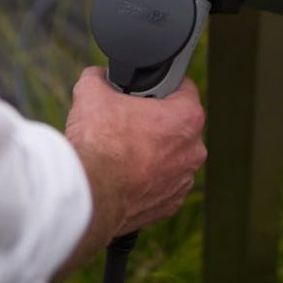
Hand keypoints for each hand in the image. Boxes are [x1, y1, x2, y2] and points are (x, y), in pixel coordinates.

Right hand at [62, 67, 205, 264]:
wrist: (88, 194)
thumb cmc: (98, 143)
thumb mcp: (92, 91)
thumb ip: (100, 76)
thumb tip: (98, 76)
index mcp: (187, 117)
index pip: (182, 87)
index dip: (158, 85)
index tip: (142, 91)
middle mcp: (193, 150)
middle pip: (175, 124)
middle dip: (153, 121)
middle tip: (126, 121)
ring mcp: (182, 181)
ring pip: (169, 156)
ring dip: (150, 152)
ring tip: (121, 150)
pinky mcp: (169, 206)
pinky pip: (160, 183)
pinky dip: (145, 179)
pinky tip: (122, 174)